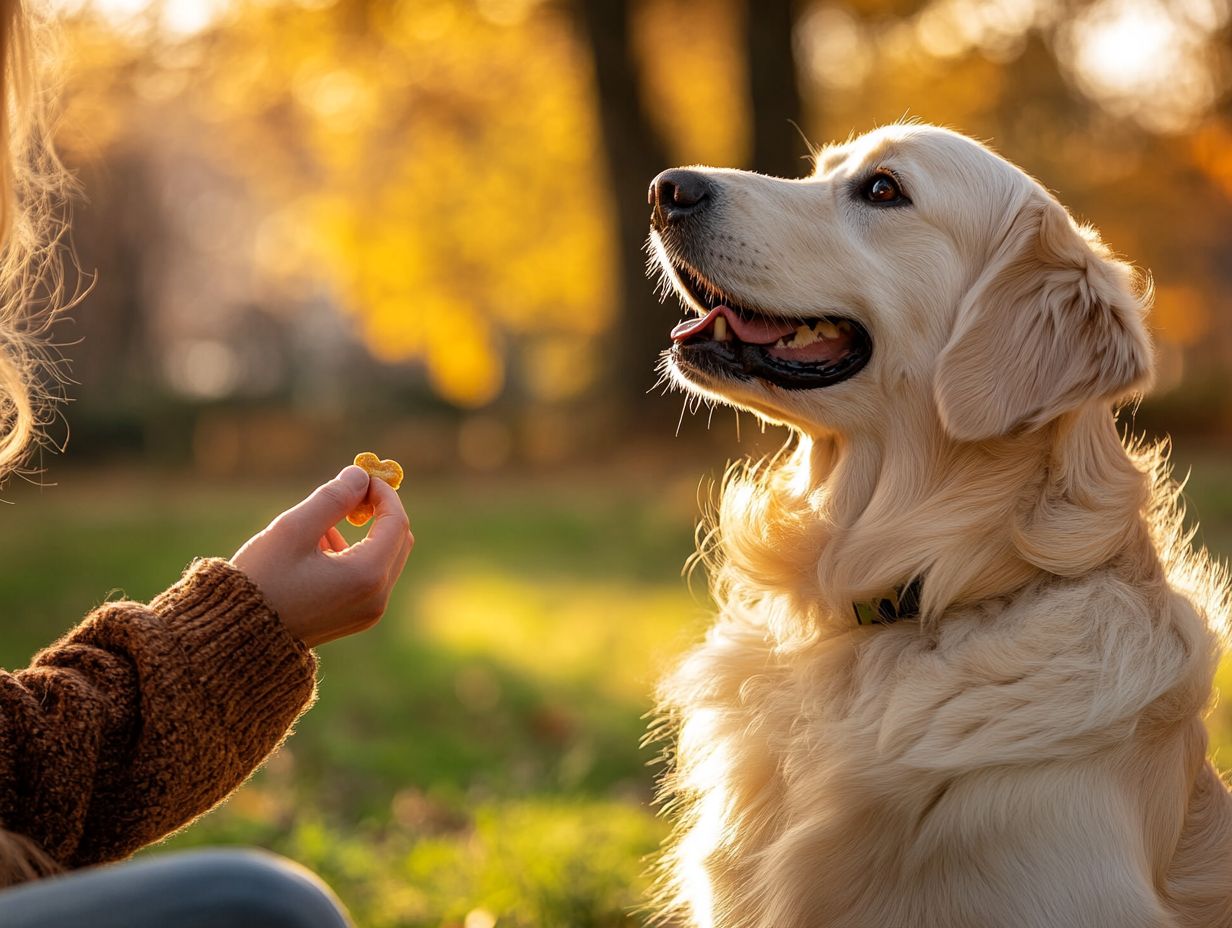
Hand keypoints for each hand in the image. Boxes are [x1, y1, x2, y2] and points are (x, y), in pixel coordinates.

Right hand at [231, 466, 413, 647]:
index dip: (383, 493)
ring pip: (384, 557)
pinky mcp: (356, 617)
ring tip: (319, 526)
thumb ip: (332, 498)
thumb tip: (361, 474)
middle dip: (378, 511)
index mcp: (366, 576)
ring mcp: (369, 612)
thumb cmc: (262, 580)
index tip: (361, 474)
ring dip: (362, 532)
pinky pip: (369, 575)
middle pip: (398, 540)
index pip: (396, 522)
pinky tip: (317, 546)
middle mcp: (377, 598)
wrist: (237, 637)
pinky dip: (353, 553)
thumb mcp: (294, 529)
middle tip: (349, 493)